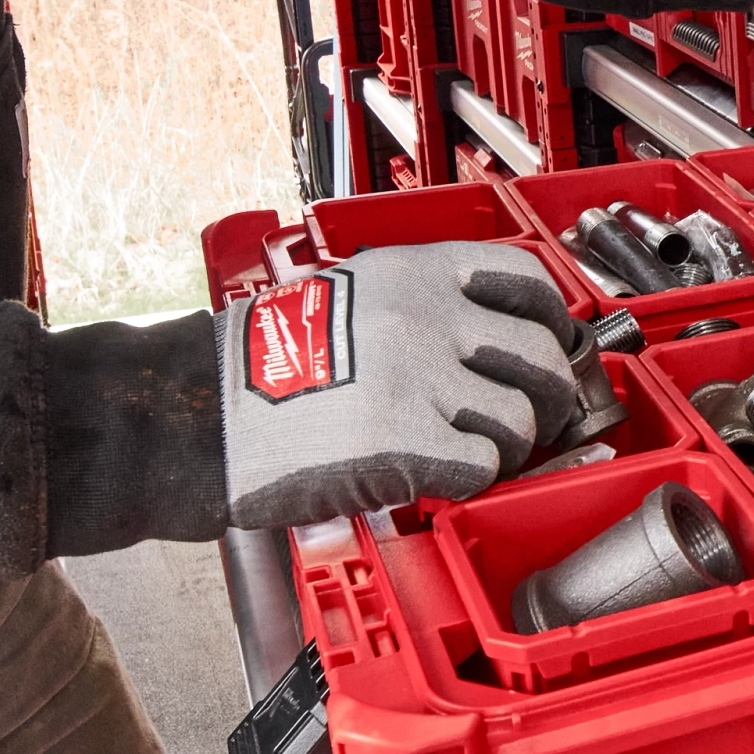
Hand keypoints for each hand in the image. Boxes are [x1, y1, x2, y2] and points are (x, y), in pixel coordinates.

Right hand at [220, 241, 591, 527]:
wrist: (199, 413)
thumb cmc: (260, 365)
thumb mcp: (349, 297)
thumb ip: (422, 306)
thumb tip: (495, 339)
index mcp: (414, 273)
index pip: (526, 279)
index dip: (552, 322)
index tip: (554, 346)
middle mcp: (427, 317)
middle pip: (541, 356)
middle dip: (546, 398)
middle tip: (529, 421)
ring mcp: (421, 378)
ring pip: (521, 420)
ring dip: (505, 448)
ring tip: (467, 453)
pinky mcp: (408, 442)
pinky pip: (483, 467)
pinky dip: (469, 480)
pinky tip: (437, 476)